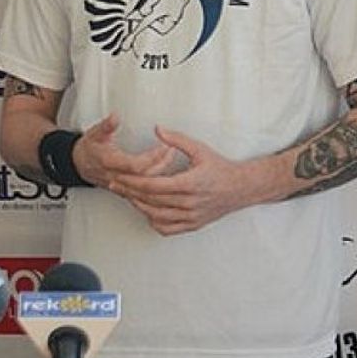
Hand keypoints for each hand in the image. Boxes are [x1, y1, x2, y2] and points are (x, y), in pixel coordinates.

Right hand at [73, 114, 175, 188]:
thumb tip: (114, 118)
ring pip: (146, 187)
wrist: (80, 165)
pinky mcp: (125, 190)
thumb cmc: (89, 149)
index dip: (152, 157)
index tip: (164, 145)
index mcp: (109, 163)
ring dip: (162, 174)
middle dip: (162, 164)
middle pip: (145, 177)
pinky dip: (156, 187)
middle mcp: (116, 177)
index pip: (135, 165)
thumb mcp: (95, 133)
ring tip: (172, 158)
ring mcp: (121, 186)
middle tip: (173, 149)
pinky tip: (166, 178)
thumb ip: (106, 126)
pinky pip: (143, 193)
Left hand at [109, 126, 263, 235]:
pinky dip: (154, 221)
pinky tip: (148, 211)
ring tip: (128, 196)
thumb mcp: (199, 149)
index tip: (119, 177)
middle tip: (115, 185)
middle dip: (129, 193)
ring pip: (156, 216)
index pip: (152, 186)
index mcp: (189, 183)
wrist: (241, 188)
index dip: (132, 182)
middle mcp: (189, 203)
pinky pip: (167, 228)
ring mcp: (191, 217)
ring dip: (139, 207)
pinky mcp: (193, 225)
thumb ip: (177, 140)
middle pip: (150, 201)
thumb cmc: (220, 167)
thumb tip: (157, 129)